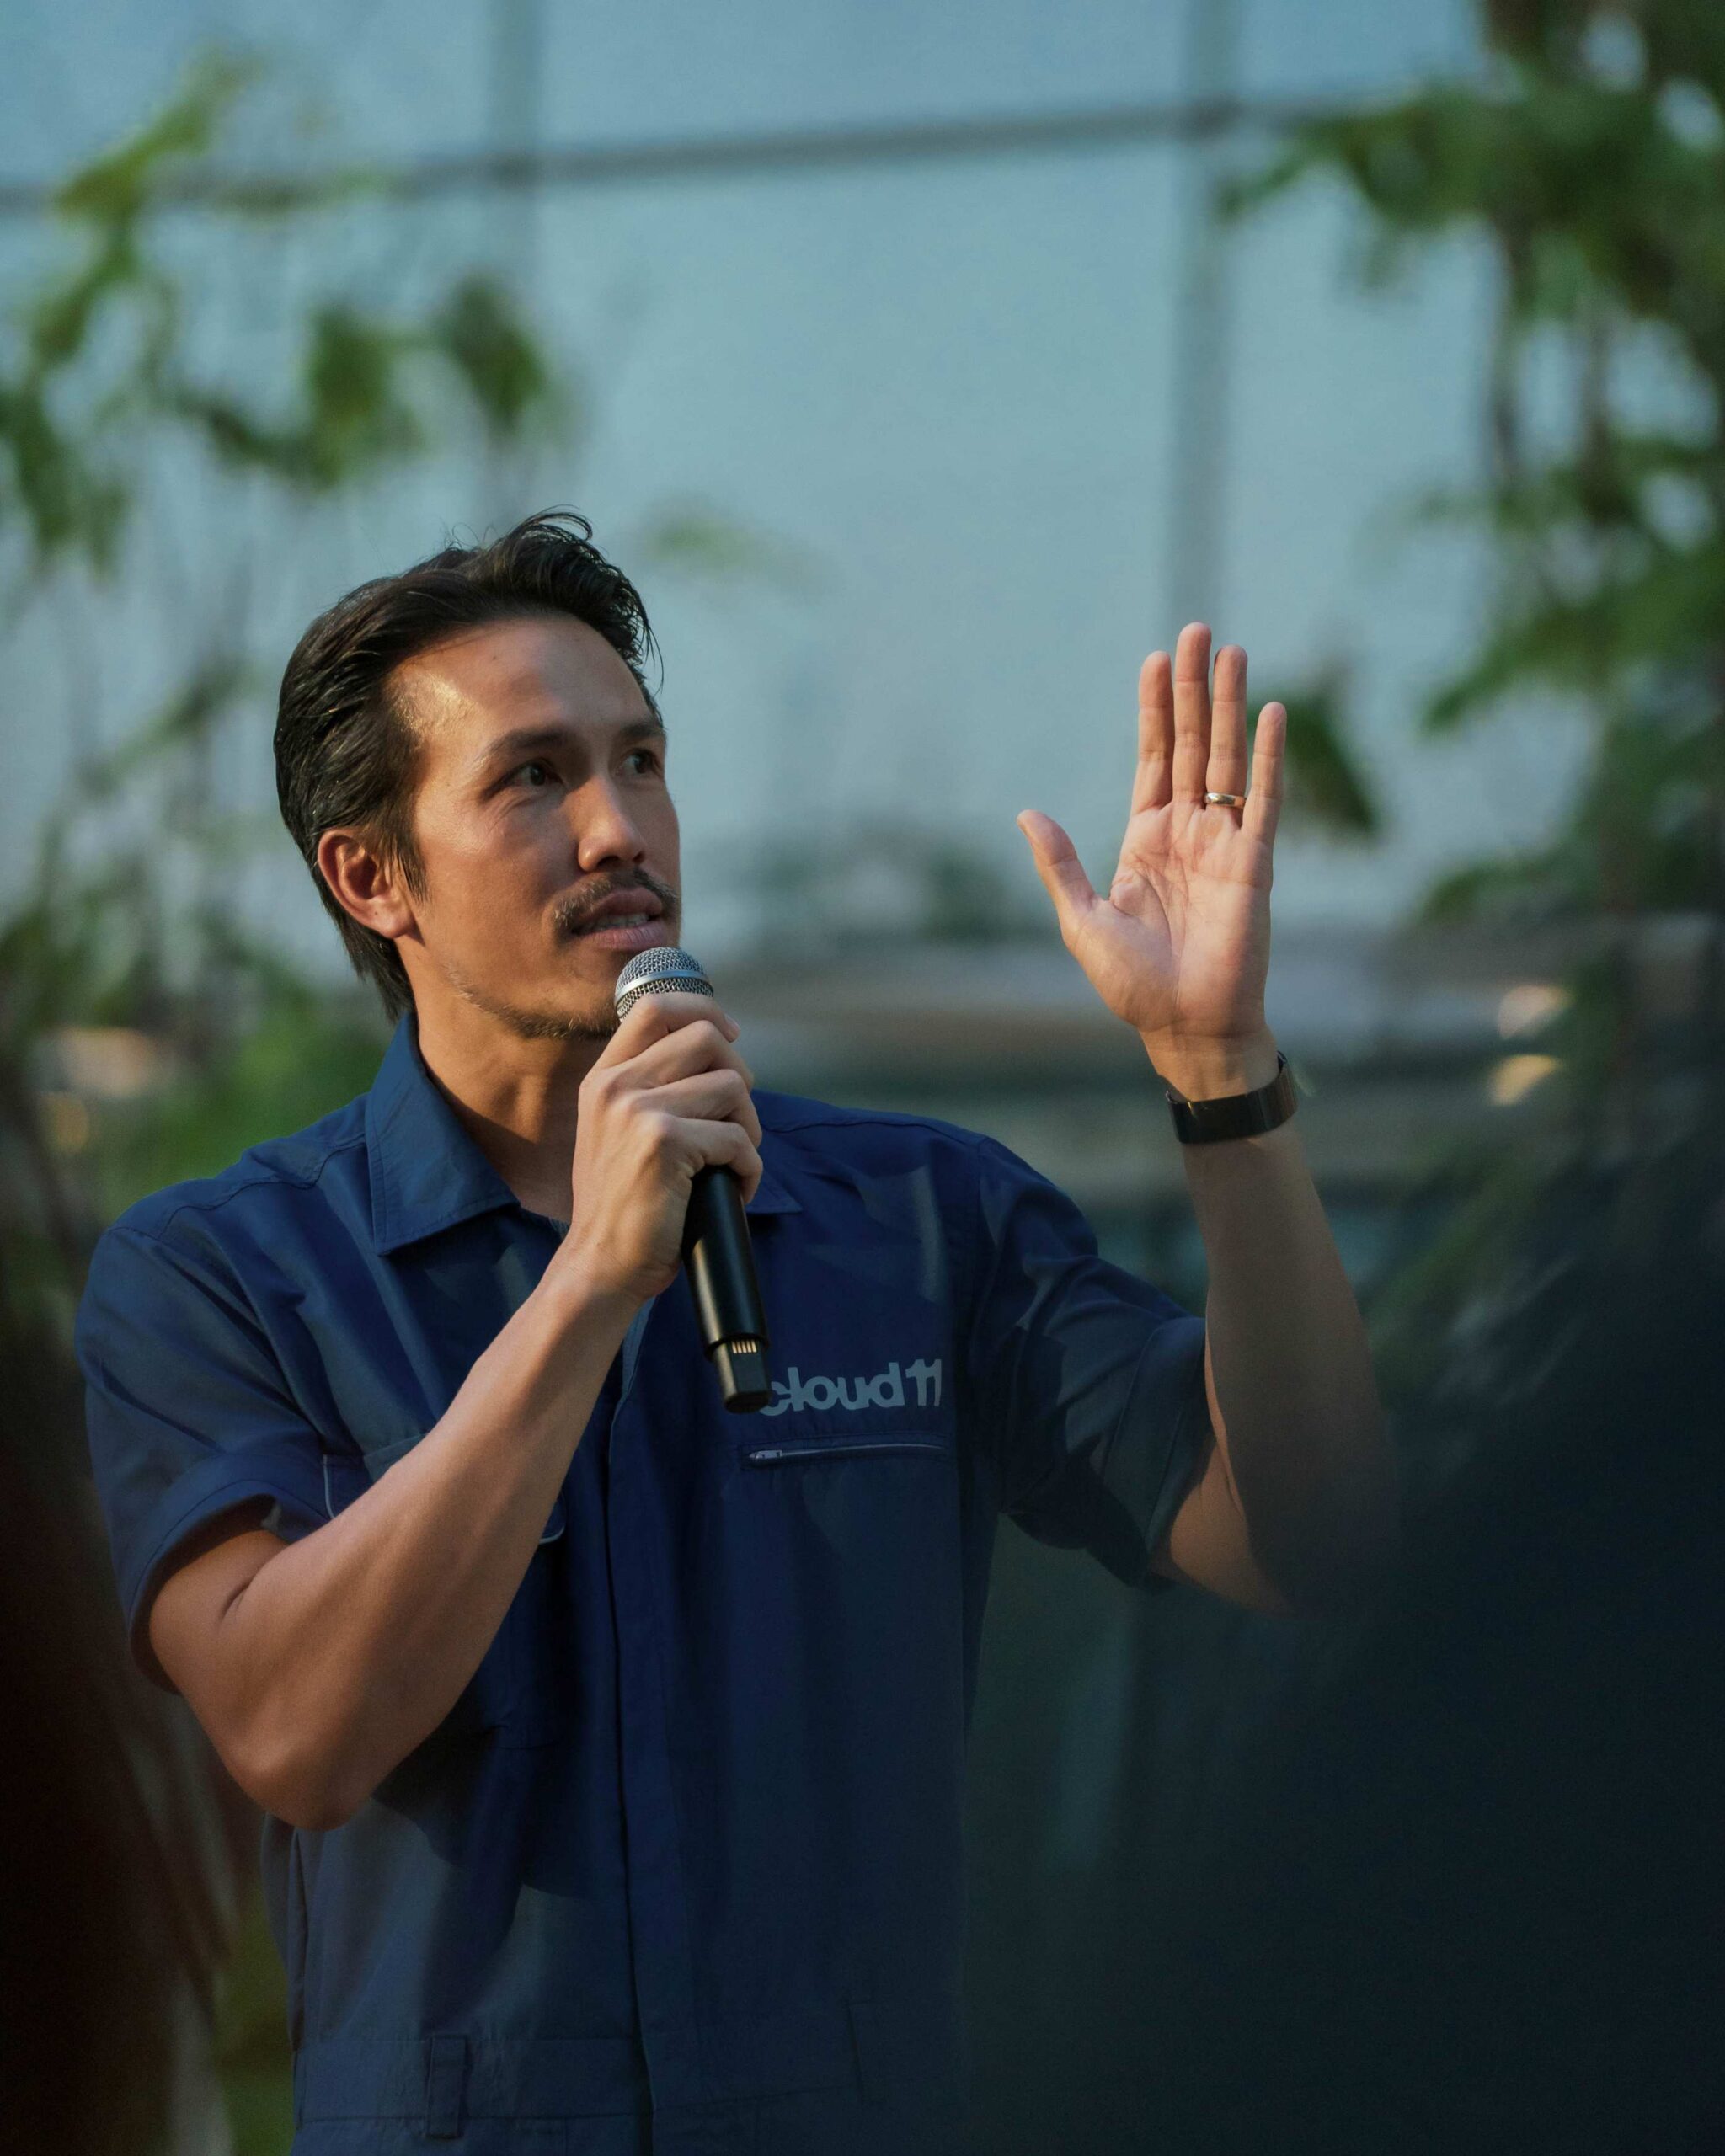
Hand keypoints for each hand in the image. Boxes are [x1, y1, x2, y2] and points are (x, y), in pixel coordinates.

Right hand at [559, 992, 762, 1308]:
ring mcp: (638, 1111)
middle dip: (739, 1076)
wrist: (600, 1266)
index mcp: (604, 1079)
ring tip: (732, 1164)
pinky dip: (750, 1169)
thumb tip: (717, 1054)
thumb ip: (649, 1090)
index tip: (730, 1036)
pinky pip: (738, 1138)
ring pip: (732, 1087)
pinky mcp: (665, 1142)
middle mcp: (616, 1086)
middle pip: (706, 1037)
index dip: (703, 1010)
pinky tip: (733, 1191)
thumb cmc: (622, 1208)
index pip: (654, 1007)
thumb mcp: (617, 1132)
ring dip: (749, 1129)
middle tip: (735, 1122)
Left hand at [1017, 623, 1283, 1084]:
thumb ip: (1060, 863)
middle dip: (1194, 688)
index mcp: (1145, 839)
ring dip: (1229, 706)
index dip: (1154, 709)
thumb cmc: (1134, 985)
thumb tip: (1025, 811)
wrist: (1184, 1028)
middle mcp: (1188, 832)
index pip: (1153, 758)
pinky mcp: (1255, 864)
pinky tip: (1271, 713)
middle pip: (1192, 743)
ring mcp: (1224, 844)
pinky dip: (1268, 757)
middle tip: (1199, 630)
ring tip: (1232, 652)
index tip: (1157, 658)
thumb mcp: (1083, 920)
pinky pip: (1264, 800)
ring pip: (1227, 759)